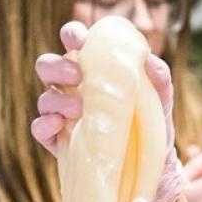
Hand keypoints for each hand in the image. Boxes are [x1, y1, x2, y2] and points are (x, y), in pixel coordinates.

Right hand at [33, 20, 187, 201]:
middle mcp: (73, 87)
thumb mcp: (161, 101)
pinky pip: (39, 128)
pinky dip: (44, 124)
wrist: (150, 166)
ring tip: (78, 109)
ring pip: (45, 97)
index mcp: (95, 68)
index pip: (75, 42)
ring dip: (56, 99)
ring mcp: (62, 113)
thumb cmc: (152, 124)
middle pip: (48, 66)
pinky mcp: (57, 140)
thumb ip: (159, 79)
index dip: (72, 34)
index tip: (78, 39)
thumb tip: (151, 63)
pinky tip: (59, 125)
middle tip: (77, 75)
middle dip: (58, 66)